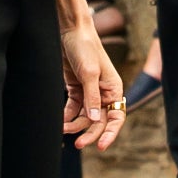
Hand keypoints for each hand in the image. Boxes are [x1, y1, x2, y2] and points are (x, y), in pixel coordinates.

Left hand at [60, 18, 126, 150]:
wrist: (69, 31)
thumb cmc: (85, 47)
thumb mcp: (89, 73)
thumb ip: (91, 97)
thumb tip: (96, 120)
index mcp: (114, 89)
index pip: (116, 117)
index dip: (110, 133)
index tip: (101, 146)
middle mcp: (103, 93)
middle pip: (99, 121)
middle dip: (89, 133)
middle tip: (78, 144)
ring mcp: (89, 92)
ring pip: (84, 117)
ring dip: (75, 125)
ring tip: (63, 128)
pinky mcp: (76, 89)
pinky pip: (73, 109)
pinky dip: (67, 116)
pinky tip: (61, 122)